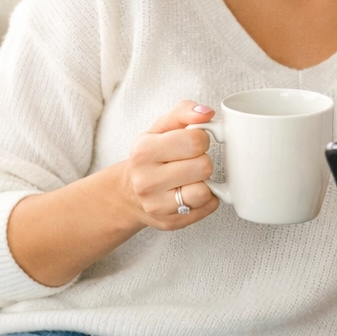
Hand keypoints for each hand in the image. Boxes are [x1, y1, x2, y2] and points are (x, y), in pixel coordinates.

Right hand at [124, 101, 219, 229]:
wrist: (128, 193)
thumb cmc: (150, 156)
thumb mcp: (161, 128)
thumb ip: (184, 112)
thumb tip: (206, 113)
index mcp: (144, 151)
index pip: (196, 140)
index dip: (201, 139)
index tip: (192, 142)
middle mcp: (146, 181)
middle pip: (203, 166)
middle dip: (202, 160)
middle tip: (190, 161)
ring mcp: (156, 206)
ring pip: (205, 191)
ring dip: (205, 182)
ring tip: (190, 178)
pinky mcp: (170, 222)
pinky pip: (208, 207)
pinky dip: (207, 198)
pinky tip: (191, 192)